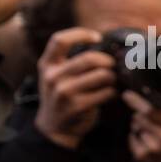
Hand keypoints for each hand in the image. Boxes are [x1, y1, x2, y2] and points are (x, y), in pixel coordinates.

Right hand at [34, 27, 116, 148]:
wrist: (54, 127)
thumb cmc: (61, 96)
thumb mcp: (56, 76)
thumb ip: (72, 61)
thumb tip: (105, 45)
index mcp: (47, 64)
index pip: (59, 40)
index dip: (81, 34)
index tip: (97, 38)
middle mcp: (53, 76)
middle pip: (89, 58)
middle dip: (108, 61)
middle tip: (113, 66)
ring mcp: (64, 92)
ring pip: (101, 75)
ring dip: (113, 78)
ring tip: (112, 81)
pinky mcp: (77, 106)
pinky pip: (106, 93)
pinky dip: (113, 92)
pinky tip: (111, 94)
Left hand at [123, 91, 160, 161]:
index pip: (153, 110)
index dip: (137, 101)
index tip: (127, 95)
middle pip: (141, 117)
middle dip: (140, 114)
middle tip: (145, 116)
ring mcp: (155, 150)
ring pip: (135, 127)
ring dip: (139, 126)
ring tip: (153, 132)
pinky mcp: (143, 159)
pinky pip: (132, 139)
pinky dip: (137, 138)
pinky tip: (149, 143)